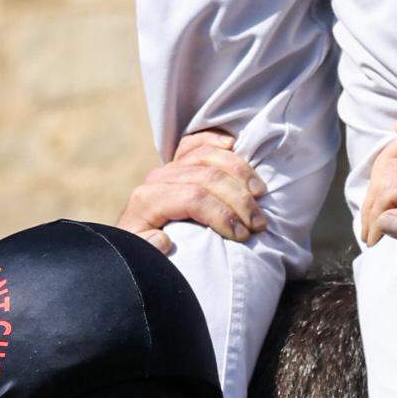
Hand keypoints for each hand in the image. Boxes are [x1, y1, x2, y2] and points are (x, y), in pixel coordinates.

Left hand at [120, 131, 262, 252]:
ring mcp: (169, 167)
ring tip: (260, 195)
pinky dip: (215, 139)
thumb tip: (162, 240)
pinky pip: (196, 143)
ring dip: (240, 173)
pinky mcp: (177, 162)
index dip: (222, 214)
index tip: (242, 235)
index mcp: (148, 200)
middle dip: (239, 199)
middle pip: (208, 177)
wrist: (136, 241)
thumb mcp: (143, 257)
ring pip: (208, 156)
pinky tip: (233, 144)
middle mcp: (158, 178)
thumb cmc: (145, 253)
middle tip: (259, 223)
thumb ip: (149, 250)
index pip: (194, 198)